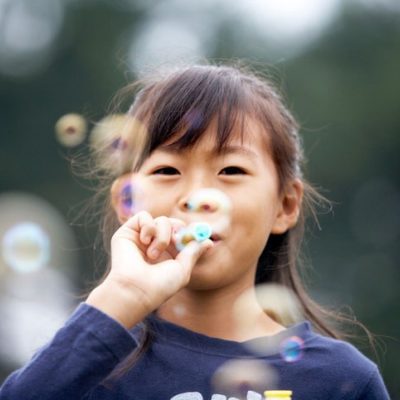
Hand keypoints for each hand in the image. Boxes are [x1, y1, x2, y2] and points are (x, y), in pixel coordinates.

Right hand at [87, 211, 212, 326]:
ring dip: (162, 235)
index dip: (190, 232)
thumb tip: (208, 241)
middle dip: (178, 230)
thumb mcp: (182, 269)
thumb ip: (194, 252)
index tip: (198, 234)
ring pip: (161, 220)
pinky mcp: (128, 232)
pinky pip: (143, 216)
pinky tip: (144, 242)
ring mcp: (141, 237)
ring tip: (153, 255)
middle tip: (177, 241)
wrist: (135, 290)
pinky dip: (148, 227)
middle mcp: (154, 244)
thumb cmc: (159, 285)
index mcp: (168, 254)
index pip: (182, 234)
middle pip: (173, 223)